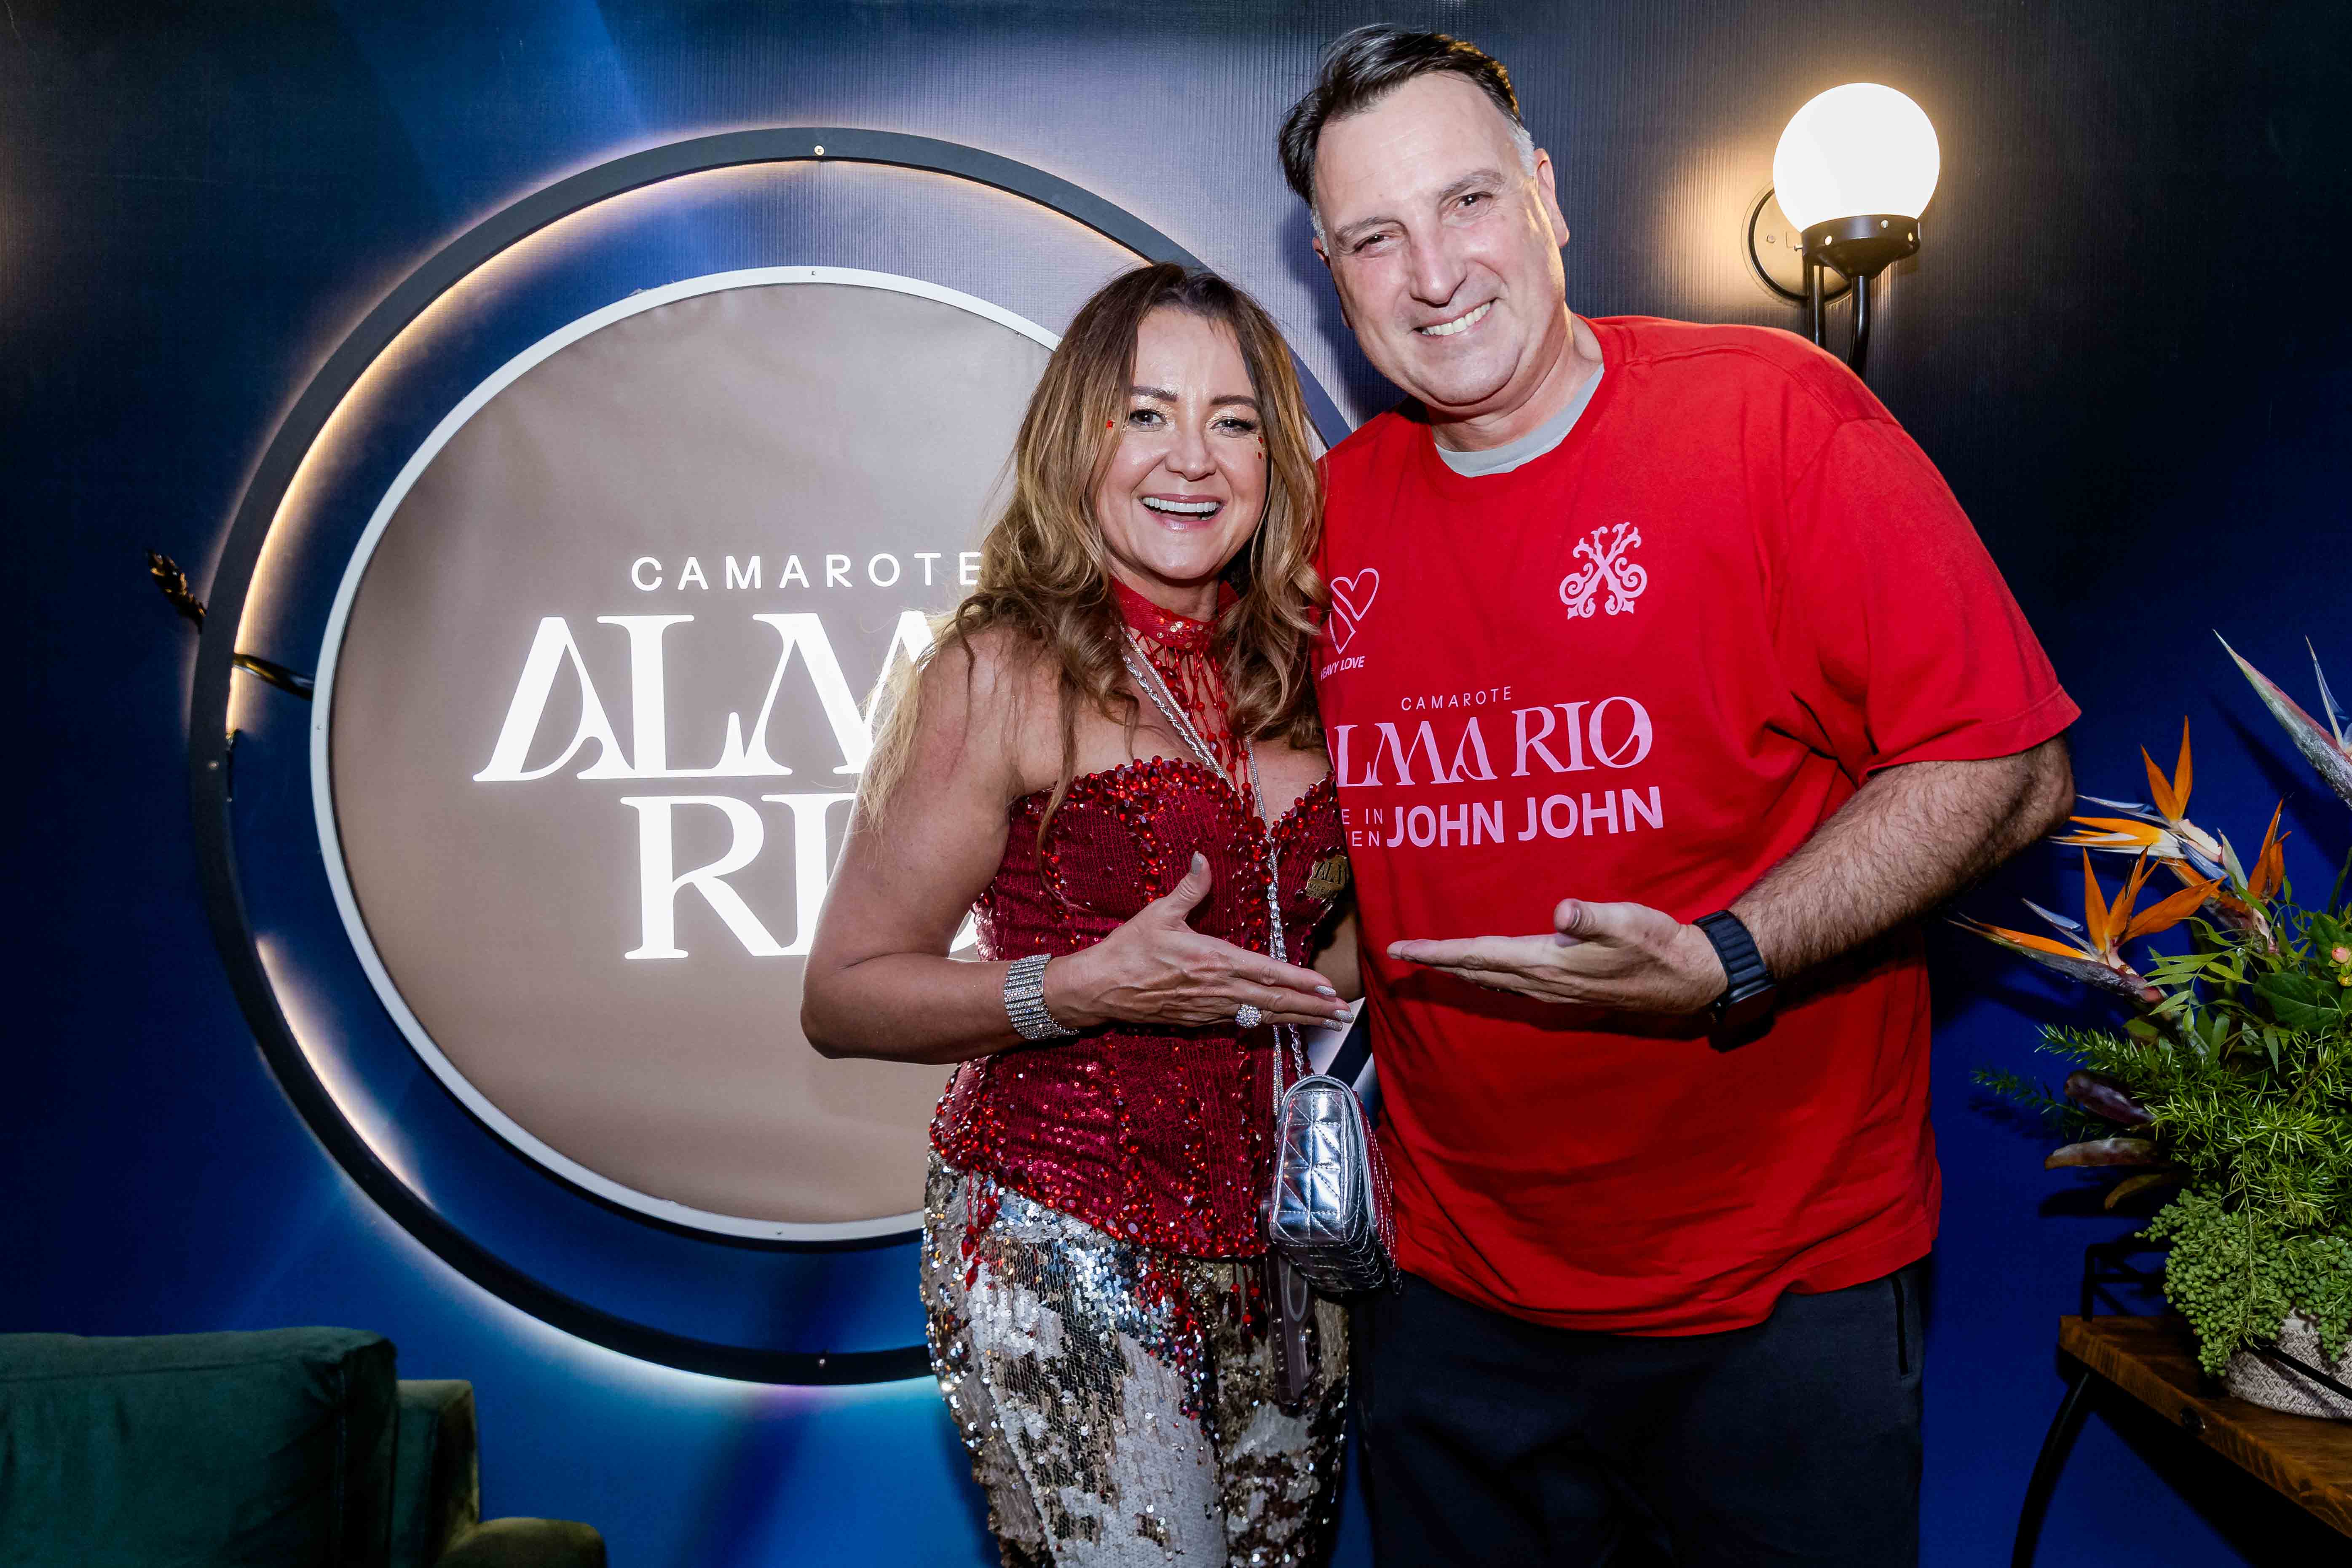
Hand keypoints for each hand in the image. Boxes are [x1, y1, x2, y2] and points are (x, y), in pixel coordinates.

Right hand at [1048, 853, 1351, 1030]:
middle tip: (1343, 1013)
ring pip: (1263, 1016)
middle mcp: (1218, 989)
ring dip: (1298, 1019)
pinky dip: (1267, 1023)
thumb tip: (1202, 858)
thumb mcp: (1159, 913)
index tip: (1328, 987)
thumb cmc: (1128, 949)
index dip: (1302, 982)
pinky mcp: (1199, 1020)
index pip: (1268, 972)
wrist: (1099, 989)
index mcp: (1213, 960)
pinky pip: (1241, 1023)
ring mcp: (1210, 1009)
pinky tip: (1283, 1023)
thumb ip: (1189, 888)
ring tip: (1327, 1022)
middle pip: (1275, 1001)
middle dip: (1313, 1008)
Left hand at [1387, 898, 1728, 1014]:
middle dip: (1436, 961)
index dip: (1438, 952)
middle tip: (1399, 954)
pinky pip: (1511, 985)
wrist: (1688, 978)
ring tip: (1430, 962)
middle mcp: (1543, 982)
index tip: (1401, 950)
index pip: (1479, 955)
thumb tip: (1562, 913)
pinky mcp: (1566, 989)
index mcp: (1547, 963)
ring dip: (1458, 970)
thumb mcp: (1627, 921)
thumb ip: (1593, 918)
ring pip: (1491, 980)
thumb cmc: (1657, 944)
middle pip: (1476, 970)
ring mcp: (1554, 990)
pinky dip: (1486, 977)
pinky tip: (1481, 974)